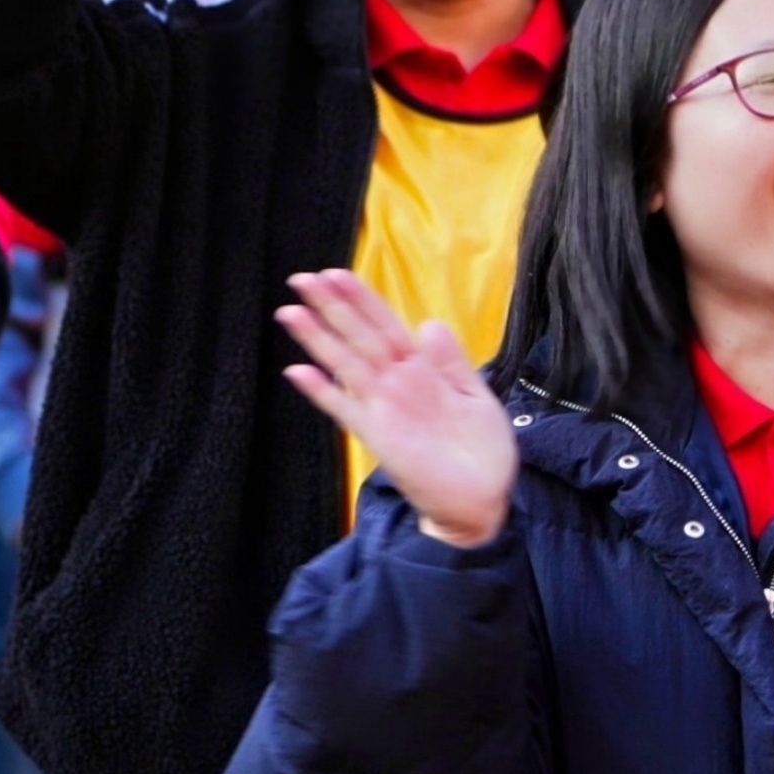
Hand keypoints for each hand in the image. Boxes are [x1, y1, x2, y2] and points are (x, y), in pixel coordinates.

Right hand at [274, 268, 516, 545]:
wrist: (482, 500)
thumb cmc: (481, 450)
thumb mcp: (475, 397)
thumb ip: (451, 362)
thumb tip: (429, 323)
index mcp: (422, 370)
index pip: (386, 326)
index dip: (362, 300)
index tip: (335, 273)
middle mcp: (397, 385)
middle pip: (359, 338)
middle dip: (332, 308)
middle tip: (301, 279)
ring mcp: (384, 409)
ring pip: (347, 366)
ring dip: (318, 340)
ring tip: (291, 313)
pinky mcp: (378, 436)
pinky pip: (346, 410)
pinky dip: (323, 392)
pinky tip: (299, 372)